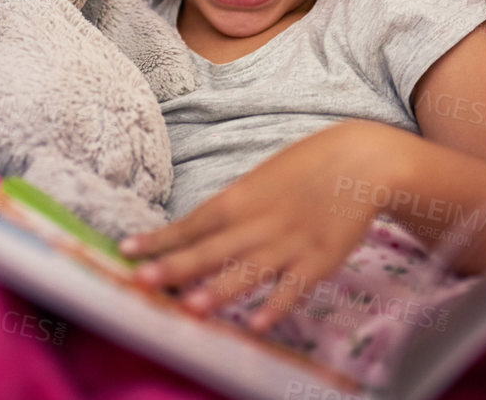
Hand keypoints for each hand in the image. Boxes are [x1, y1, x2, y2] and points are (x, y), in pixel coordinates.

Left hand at [120, 121, 384, 330]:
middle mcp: (258, 222)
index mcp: (239, 198)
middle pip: (211, 247)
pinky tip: (256, 325)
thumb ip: (230, 209)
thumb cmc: (302, 171)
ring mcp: (288, 243)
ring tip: (191, 307)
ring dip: (219, 290)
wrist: (358, 161)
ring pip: (248, 270)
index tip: (126, 251)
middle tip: (141, 280)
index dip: (160, 238)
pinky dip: (275, 306)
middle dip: (176, 266)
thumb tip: (192, 232)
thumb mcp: (258, 182)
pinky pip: (293, 287)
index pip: (192, 222)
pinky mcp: (319, 261)